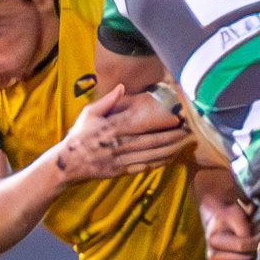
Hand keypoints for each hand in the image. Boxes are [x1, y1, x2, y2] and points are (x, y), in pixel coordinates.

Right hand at [53, 84, 193, 182]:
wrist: (68, 163)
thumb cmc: (79, 135)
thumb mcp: (88, 114)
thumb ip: (107, 101)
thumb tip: (122, 87)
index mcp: (111, 128)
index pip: (140, 124)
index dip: (160, 123)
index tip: (176, 119)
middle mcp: (118, 145)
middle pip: (151, 142)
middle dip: (173, 138)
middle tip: (191, 132)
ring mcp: (120, 160)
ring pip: (151, 156)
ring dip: (171, 150)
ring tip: (187, 144)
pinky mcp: (121, 172)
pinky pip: (145, 167)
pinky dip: (160, 163)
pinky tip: (173, 158)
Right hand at [195, 169, 258, 259]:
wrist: (221, 224)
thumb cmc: (230, 216)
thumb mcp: (236, 214)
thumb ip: (245, 228)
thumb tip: (257, 245)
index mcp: (213, 239)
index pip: (243, 245)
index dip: (257, 240)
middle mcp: (211, 256)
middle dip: (257, 251)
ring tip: (256, 250)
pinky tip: (252, 259)